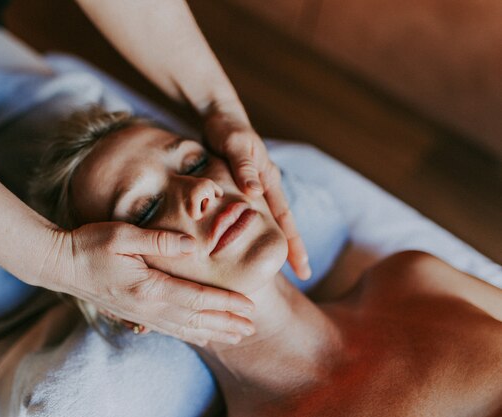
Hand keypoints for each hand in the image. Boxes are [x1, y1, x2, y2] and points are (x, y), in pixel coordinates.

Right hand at [39, 222, 255, 345]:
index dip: (225, 304)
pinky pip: (169, 329)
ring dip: (213, 332)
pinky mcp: (134, 314)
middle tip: (252, 328)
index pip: (197, 298)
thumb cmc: (90, 244)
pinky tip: (202, 336)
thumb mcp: (123, 235)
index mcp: (149, 287)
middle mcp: (148, 306)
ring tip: (236, 337)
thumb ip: (159, 241)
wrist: (60, 264)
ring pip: (185, 328)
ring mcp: (140, 314)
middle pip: (196, 319)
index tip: (249, 307)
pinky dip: (190, 334)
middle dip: (226, 324)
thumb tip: (192, 245)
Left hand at [203, 108, 310, 279]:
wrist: (221, 116)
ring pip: (271, 220)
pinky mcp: (245, 186)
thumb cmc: (227, 129)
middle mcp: (267, 185)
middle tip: (304, 276)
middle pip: (284, 223)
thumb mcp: (234, 145)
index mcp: (268, 178)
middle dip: (294, 249)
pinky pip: (255, 213)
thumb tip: (255, 194)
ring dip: (277, 241)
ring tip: (281, 265)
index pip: (285, 218)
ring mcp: (258, 186)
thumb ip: (243, 168)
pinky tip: (256, 242)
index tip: (302, 268)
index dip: (293, 244)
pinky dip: (258, 230)